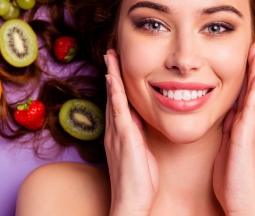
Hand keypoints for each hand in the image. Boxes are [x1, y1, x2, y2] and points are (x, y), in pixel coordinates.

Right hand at [104, 49, 158, 215]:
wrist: (131, 202)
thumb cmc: (139, 182)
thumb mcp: (142, 153)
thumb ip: (140, 136)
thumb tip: (144, 122)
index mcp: (121, 133)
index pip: (119, 102)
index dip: (118, 83)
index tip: (119, 66)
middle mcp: (115, 130)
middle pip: (113, 95)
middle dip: (112, 73)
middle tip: (111, 52)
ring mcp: (117, 133)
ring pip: (114, 98)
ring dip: (112, 75)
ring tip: (110, 56)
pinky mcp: (124, 138)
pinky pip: (118, 111)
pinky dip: (115, 93)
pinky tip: (113, 78)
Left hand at [213, 42, 254, 215]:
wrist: (239, 199)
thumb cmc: (230, 177)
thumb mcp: (225, 147)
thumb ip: (228, 129)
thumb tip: (228, 113)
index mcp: (240, 125)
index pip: (243, 94)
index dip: (246, 75)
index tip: (248, 57)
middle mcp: (248, 123)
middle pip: (252, 89)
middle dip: (254, 67)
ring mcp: (248, 128)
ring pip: (254, 93)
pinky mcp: (245, 135)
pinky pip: (251, 107)